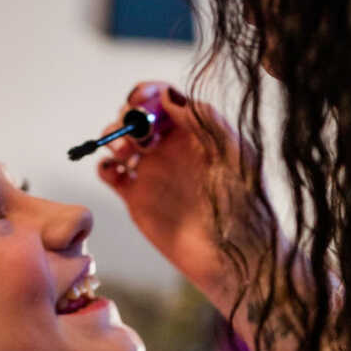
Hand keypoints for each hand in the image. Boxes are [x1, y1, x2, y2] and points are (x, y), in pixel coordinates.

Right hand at [97, 82, 270, 302]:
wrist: (235, 257)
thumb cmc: (246, 205)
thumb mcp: (235, 154)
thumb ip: (205, 120)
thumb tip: (168, 96)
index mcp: (196, 132)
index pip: (165, 99)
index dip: (147, 93)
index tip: (138, 100)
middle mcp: (172, 147)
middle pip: (137, 116)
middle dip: (128, 114)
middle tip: (134, 131)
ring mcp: (153, 171)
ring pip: (120, 141)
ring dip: (113, 136)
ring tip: (124, 151)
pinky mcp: (136, 197)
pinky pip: (111, 173)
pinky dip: (104, 166)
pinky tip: (114, 170)